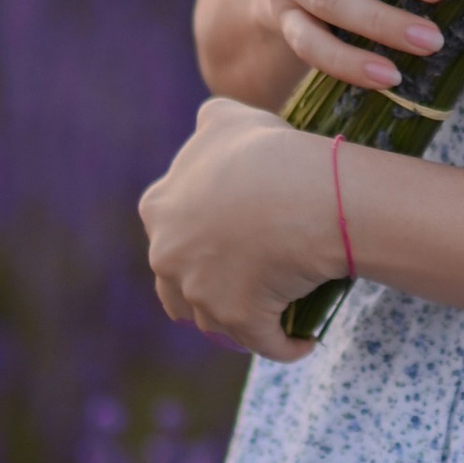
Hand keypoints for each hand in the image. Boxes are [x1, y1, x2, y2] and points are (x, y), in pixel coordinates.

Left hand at [140, 98, 349, 361]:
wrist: (303, 192)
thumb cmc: (268, 150)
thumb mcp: (227, 118)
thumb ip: (209, 126)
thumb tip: (208, 126)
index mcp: (159, 209)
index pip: (170, 233)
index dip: (200, 238)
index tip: (230, 239)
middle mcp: (168, 255)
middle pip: (181, 285)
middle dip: (208, 286)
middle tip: (249, 280)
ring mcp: (199, 292)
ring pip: (215, 319)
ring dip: (238, 321)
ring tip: (271, 315)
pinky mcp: (237, 319)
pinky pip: (264, 343)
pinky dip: (285, 345)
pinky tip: (304, 340)